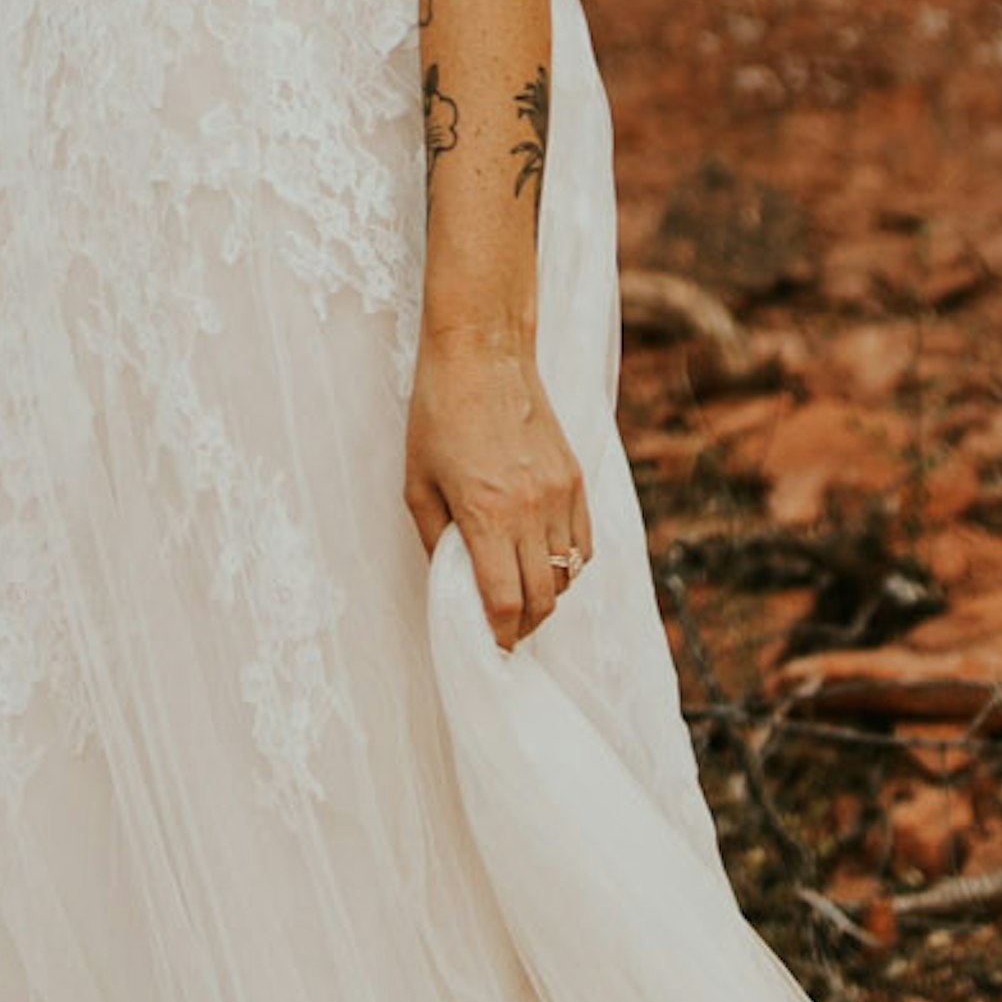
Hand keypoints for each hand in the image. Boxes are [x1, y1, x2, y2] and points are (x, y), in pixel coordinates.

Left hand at [405, 323, 589, 651]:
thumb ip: (436, 539)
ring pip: (569, 573)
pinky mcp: (575, 478)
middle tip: (506, 633)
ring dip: (548, 596)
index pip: (506, 601)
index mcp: (486, 514)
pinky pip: (584, 542)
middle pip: (544, 597)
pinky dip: (569, 564)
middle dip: (525, 626)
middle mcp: (531, 509)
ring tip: (524, 599)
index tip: (493, 647)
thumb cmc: (438, 415)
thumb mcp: (417, 483)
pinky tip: (546, 562)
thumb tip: (453, 581)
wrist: (483, 354)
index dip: (501, 636)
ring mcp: (560, 493)